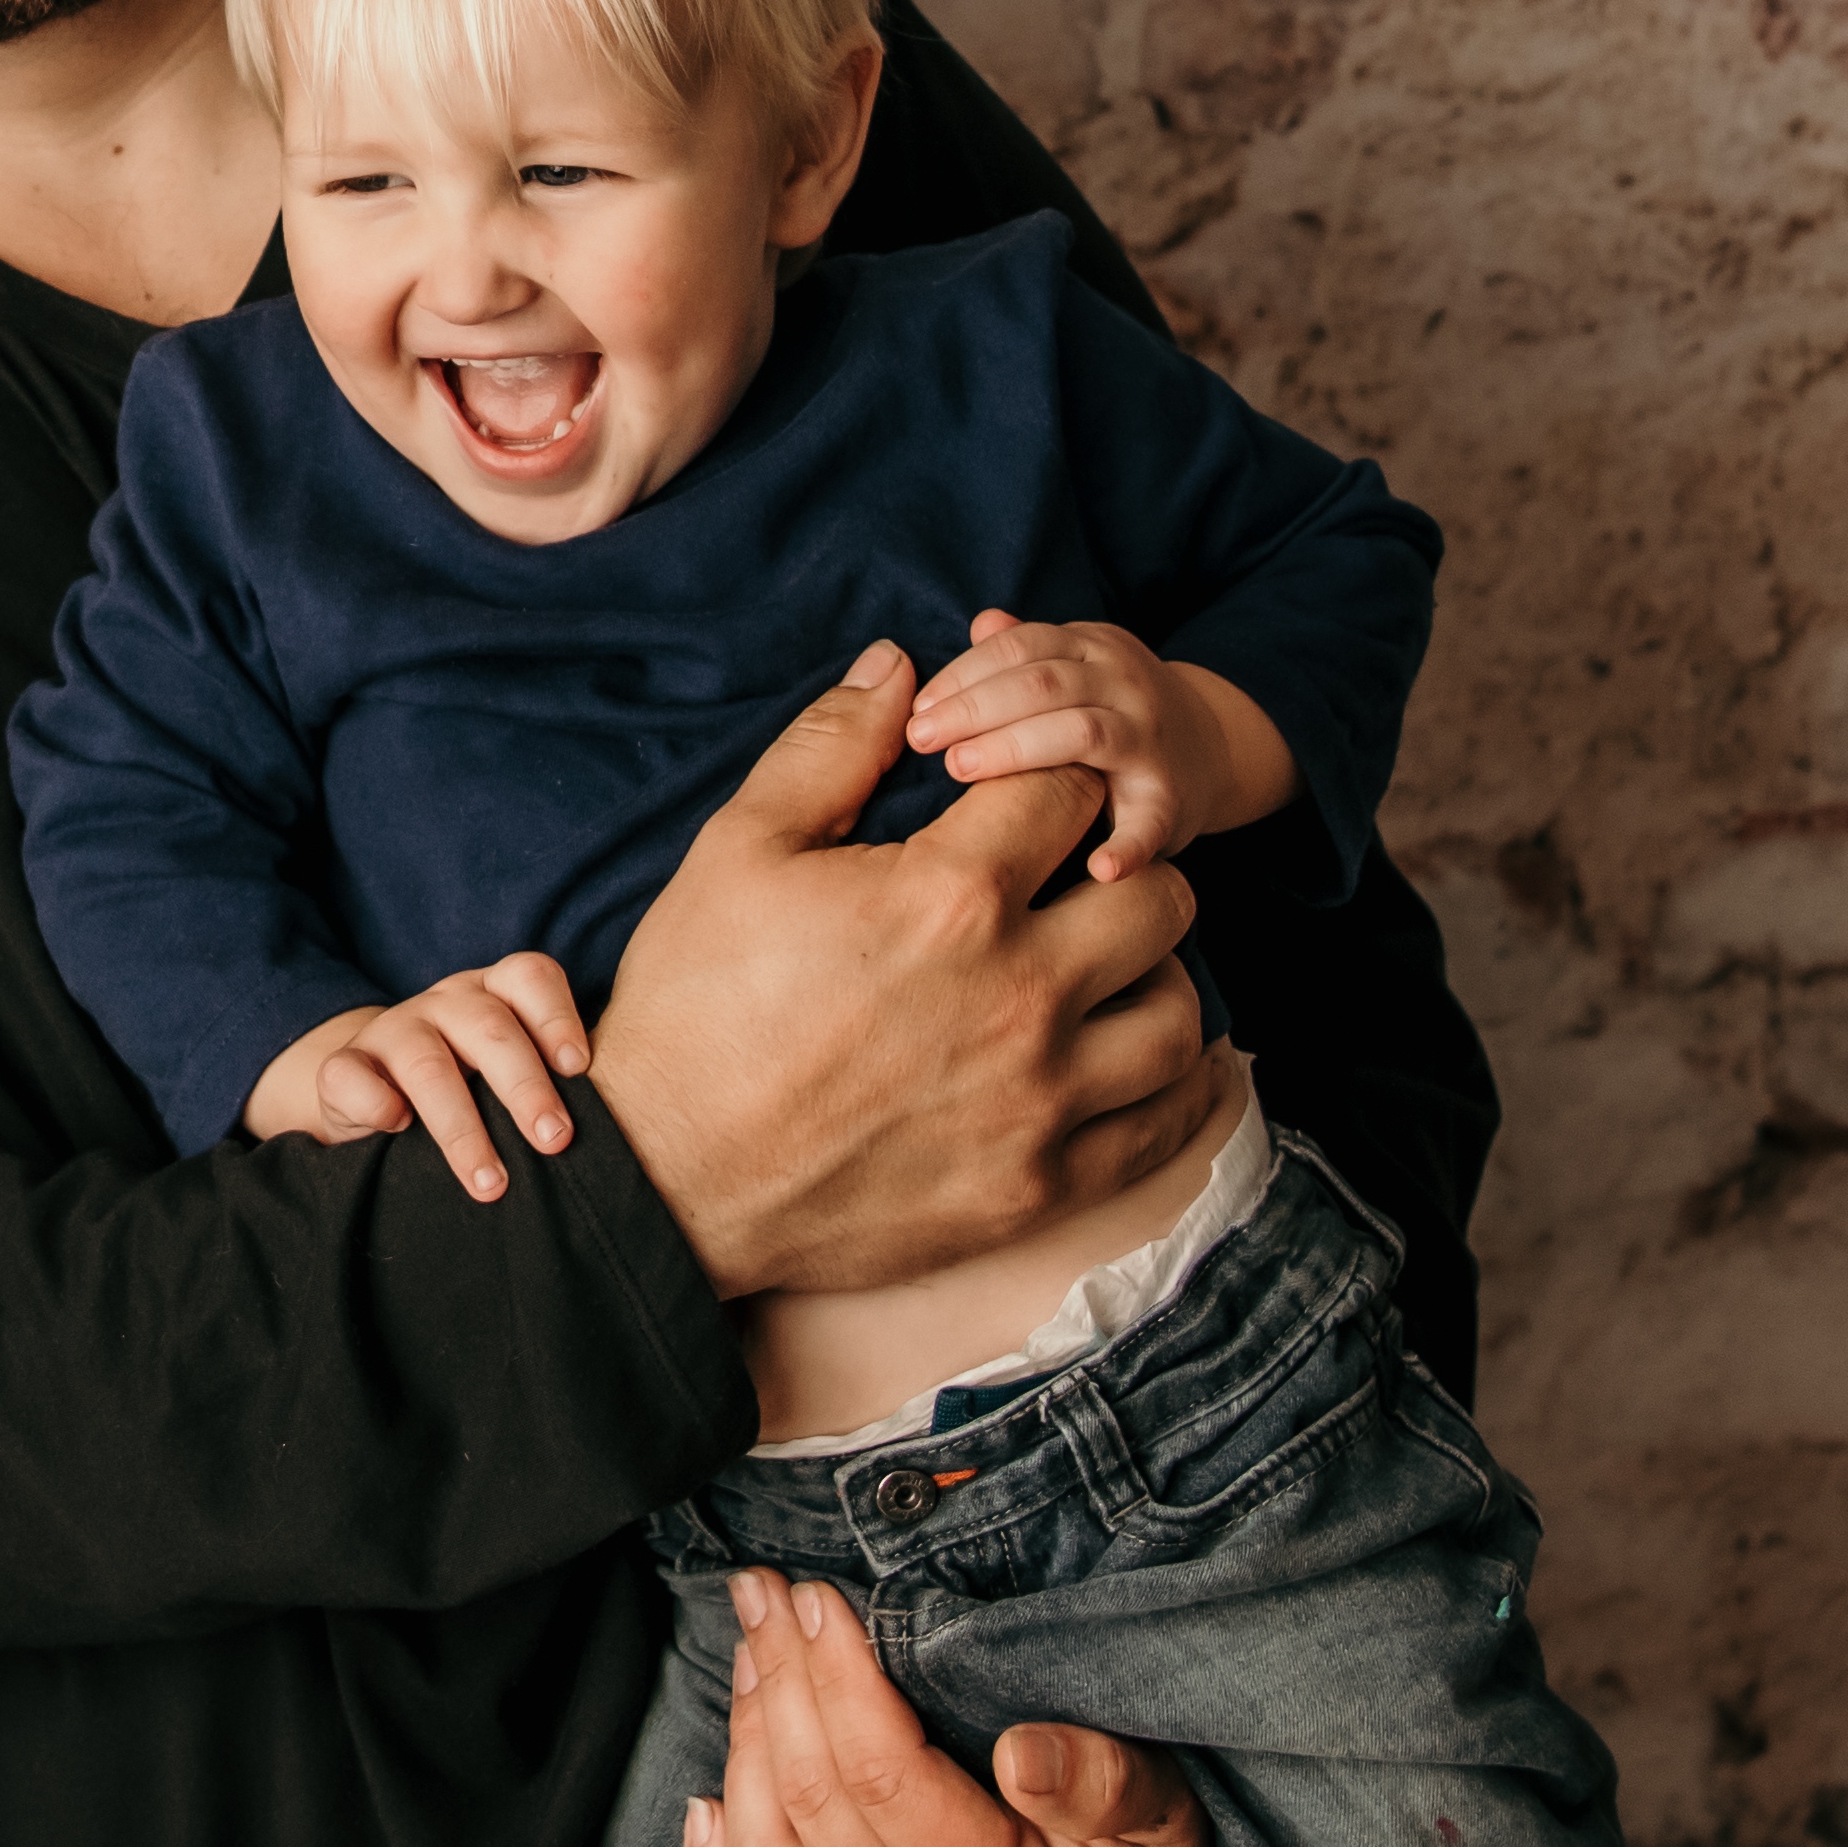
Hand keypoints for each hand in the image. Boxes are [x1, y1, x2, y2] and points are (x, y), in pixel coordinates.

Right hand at [250, 957, 590, 1196]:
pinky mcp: (343, 1067)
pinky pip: (350, 1075)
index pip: (529, 977)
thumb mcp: (511, 1075)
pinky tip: (396, 1129)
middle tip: (554, 1140)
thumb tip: (624, 1140)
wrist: (378, 1096)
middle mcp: (447, 1003)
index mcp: (495, 995)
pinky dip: (375, 1102)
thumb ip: (555, 1086)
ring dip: (462, 1127)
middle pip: (490, 1027)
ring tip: (491, 1183)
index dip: (556, 1016)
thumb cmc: (473, 1091)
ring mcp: (392, 1031)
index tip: (580, 1068)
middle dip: (526, 1086)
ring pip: (427, 1063)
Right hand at [592, 644, 1214, 1297]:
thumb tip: (898, 664)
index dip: (1047, 777)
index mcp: (949, 895)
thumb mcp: (737, 851)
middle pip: (1157, 893)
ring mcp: (1042, 1097)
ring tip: (1099, 967)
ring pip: (1180, 1006)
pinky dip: (1174, 1078)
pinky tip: (1136, 1051)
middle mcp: (1020, 992)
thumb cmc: (694, 1008)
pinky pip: (1168, 1120)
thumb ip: (829, 747)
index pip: (1069, 792)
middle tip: (1067, 880)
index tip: (1016, 799)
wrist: (667, 1181)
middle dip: (1116, 867)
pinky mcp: (1043, 1182)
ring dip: (1150, 973)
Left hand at [680, 1567, 1205, 1846]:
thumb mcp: (1162, 1810)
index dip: (835, 1677)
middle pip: (811, 1803)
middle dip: (780, 1681)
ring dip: (742, 1745)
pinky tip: (704, 1807)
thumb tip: (1024, 1751)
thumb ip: (1103, 1780)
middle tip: (765, 1597)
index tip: (817, 1600)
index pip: (881, 1777)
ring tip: (752, 1658)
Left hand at [907, 611, 1272, 882]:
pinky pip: (1150, 821)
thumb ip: (1025, 650)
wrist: (1210, 748)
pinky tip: (1096, 869)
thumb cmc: (1112, 708)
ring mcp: (1150, 740)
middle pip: (1042, 684)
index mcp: (1090, 650)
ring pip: (1083, 732)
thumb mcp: (1074, 665)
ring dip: (1017, 750)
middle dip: (975, 708)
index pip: (1019, 648)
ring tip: (961, 770)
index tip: (915, 707)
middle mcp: (1124, 685)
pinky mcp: (1172, 799)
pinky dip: (1126, 846)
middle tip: (920, 737)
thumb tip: (980, 623)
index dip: (962, 674)